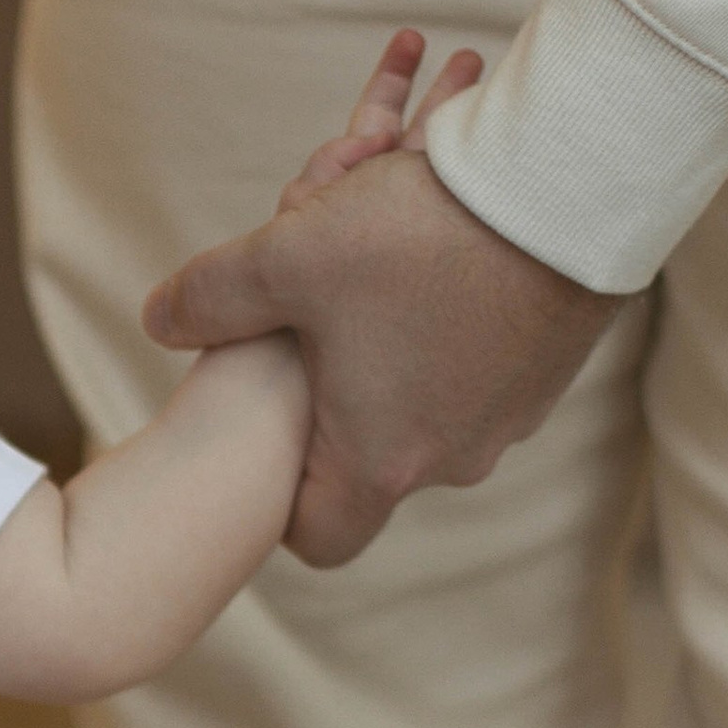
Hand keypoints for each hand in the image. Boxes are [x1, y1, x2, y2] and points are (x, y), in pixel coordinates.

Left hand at [141, 29, 625, 566]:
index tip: (264, 445)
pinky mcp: (549, 374)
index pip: (314, 537)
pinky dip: (446, 324)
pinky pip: (475, 368)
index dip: (276, 503)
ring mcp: (509, 420)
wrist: (569, 189)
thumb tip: (158, 320)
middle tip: (311, 319)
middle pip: (366, 459)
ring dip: (387, 347)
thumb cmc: (421, 233)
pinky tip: (435, 259)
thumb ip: (208, 297)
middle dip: (328, 394)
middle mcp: (452, 459)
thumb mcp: (286, 254)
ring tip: (376, 264)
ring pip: (423, 403)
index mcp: (381, 458)